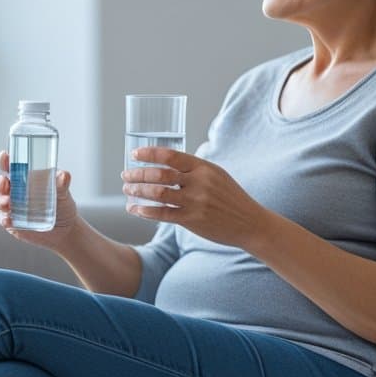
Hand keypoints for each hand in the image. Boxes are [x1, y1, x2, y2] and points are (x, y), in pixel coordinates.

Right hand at [0, 151, 78, 249]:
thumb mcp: (63, 193)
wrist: (65, 230)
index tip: (4, 157)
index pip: (10, 165)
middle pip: (0, 182)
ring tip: (9, 203)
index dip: (4, 159)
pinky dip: (5, 218)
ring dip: (1, 201)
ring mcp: (11, 206)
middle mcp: (15, 190)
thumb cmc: (62, 205)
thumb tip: (63, 175)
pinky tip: (9, 219)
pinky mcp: (12, 222)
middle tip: (4, 183)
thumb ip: (61, 183)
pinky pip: (4, 219)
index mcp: (24, 176)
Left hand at [121, 147, 267, 248]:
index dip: (149, 154)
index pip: (170, 156)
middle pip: (159, 174)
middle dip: (138, 174)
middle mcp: (199, 182)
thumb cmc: (230, 198)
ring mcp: (196, 202)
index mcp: (203, 167)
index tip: (134, 154)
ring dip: (138, 191)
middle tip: (125, 175)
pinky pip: (163, 214)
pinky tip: (135, 209)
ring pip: (158, 194)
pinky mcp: (193, 220)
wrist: (250, 223)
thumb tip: (168, 162)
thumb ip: (194, 169)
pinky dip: (145, 211)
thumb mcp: (216, 175)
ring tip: (127, 191)